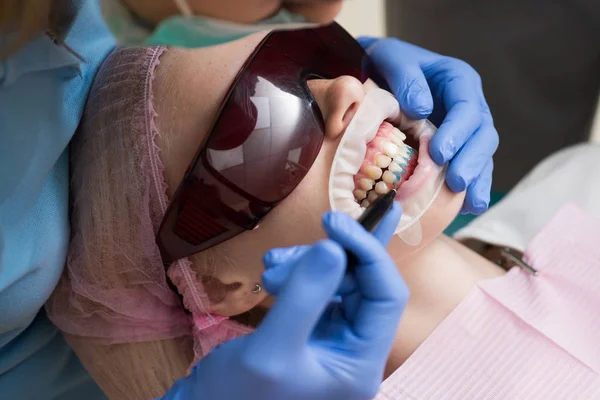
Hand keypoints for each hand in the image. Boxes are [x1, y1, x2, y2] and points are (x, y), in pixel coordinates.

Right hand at [160, 203, 407, 399]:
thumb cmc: (239, 395)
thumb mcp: (271, 349)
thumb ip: (305, 295)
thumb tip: (335, 245)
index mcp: (361, 362)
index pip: (387, 295)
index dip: (367, 252)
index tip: (333, 223)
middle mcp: (354, 348)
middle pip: (360, 283)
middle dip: (323, 260)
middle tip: (280, 259)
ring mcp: (333, 337)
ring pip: (336, 280)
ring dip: (304, 265)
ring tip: (269, 268)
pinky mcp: (312, 328)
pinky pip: (316, 287)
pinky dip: (295, 273)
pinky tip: (271, 272)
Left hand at [358, 37, 498, 214]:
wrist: (379, 76)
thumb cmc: (386, 65)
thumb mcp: (392, 58)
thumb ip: (405, 77)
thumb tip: (422, 108)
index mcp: (458, 81)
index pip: (467, 107)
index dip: (457, 131)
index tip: (439, 153)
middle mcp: (469, 106)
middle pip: (482, 134)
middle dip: (472, 160)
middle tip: (455, 181)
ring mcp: (466, 130)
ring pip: (482, 155)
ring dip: (477, 178)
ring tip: (469, 201)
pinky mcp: (458, 150)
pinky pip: (472, 169)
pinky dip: (472, 188)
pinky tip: (468, 207)